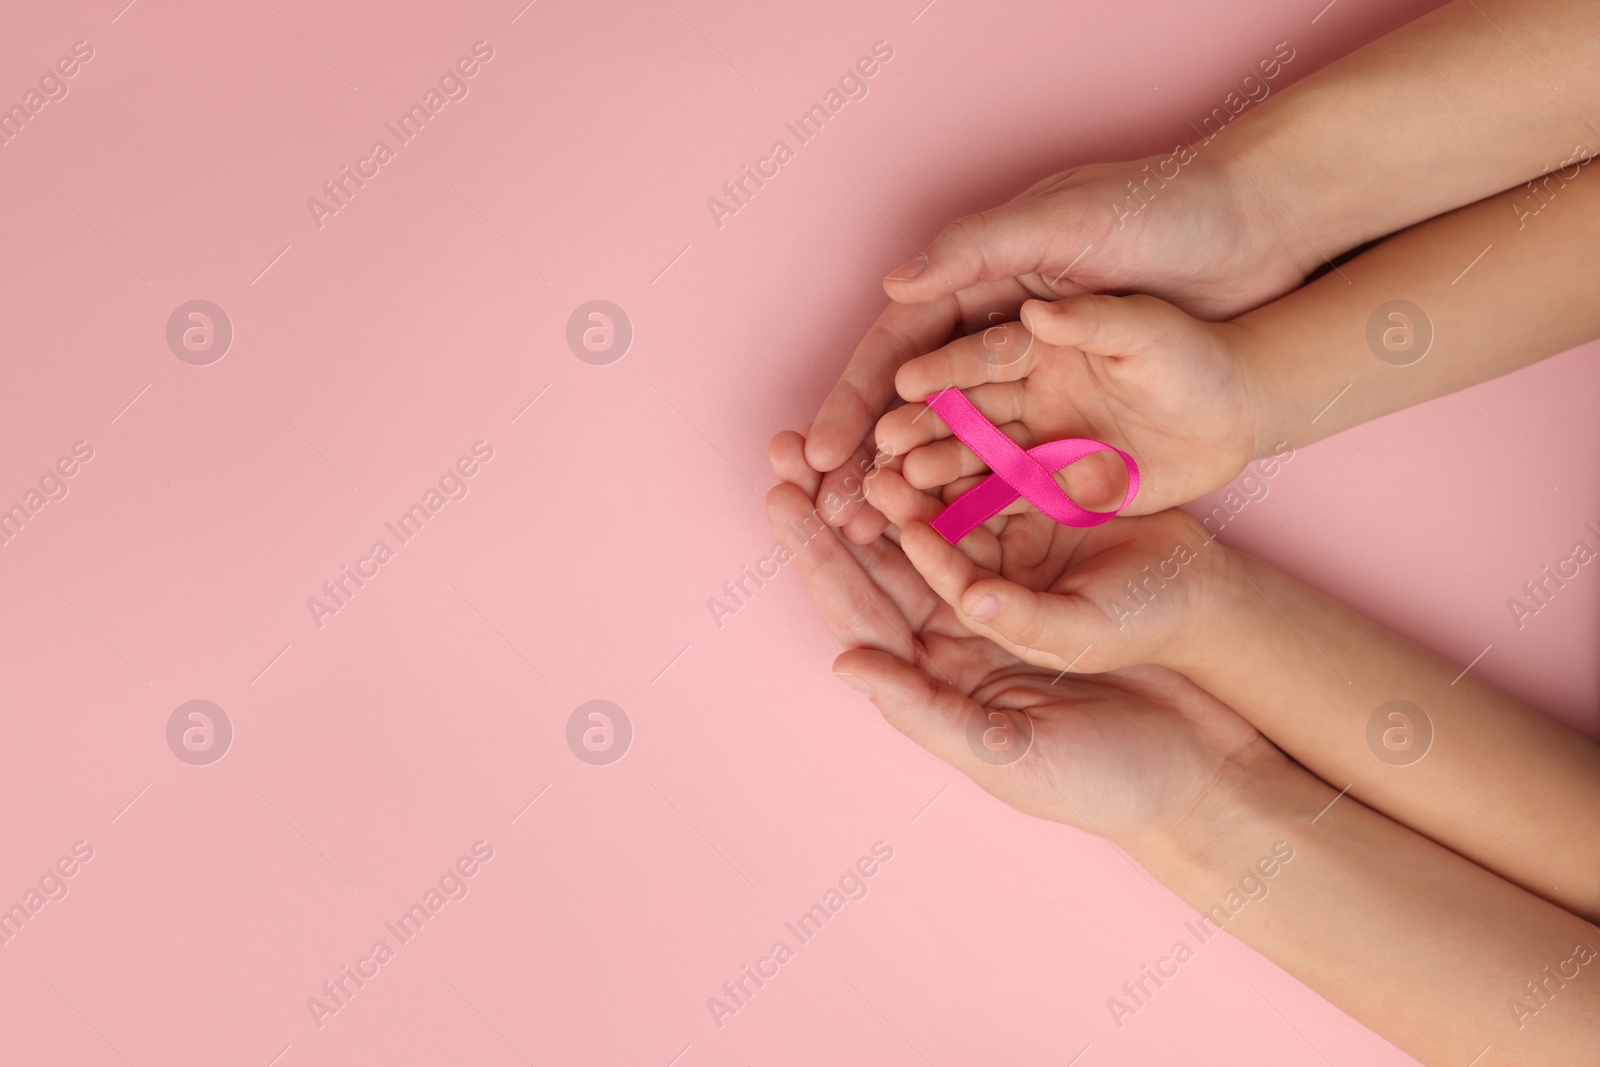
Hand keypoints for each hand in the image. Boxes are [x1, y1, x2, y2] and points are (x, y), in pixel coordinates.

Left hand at [769, 430, 1265, 840]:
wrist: (1207, 765)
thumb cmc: (1107, 781)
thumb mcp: (1009, 755)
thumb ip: (925, 710)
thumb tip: (845, 665)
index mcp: (932, 680)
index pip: (857, 609)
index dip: (815, 552)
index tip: (777, 495)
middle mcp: (955, 633)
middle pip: (880, 555)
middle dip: (838, 498)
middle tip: (792, 441)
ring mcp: (1003, 592)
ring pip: (935, 518)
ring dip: (900, 470)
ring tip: (865, 419)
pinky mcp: (1053, 563)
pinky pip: (999, 504)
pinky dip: (972, 464)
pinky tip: (945, 419)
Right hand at [805, 153, 1305, 538]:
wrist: (1262, 263)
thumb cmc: (1161, 220)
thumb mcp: (1067, 223)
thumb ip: (981, 248)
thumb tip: (895, 281)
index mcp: (984, 290)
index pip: (901, 349)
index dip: (855, 398)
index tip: (820, 449)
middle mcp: (1001, 347)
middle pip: (916, 411)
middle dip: (868, 460)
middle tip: (830, 507)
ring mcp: (1038, 398)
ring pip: (957, 453)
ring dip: (912, 492)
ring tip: (872, 531)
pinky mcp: (1078, 440)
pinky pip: (1014, 481)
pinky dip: (975, 511)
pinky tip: (941, 543)